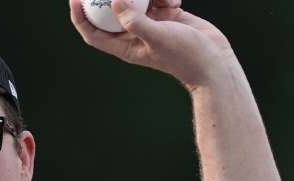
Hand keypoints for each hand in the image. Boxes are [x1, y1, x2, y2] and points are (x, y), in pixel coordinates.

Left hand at [68, 0, 235, 88]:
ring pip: (136, 0)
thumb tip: (115, 3)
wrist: (213, 61)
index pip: (93, 32)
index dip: (79, 16)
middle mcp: (133, 34)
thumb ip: (136, 22)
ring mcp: (149, 24)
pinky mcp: (165, 15)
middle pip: (111, 12)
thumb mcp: (158, 38)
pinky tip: (176, 2)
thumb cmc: (185, 56)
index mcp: (124, 46)